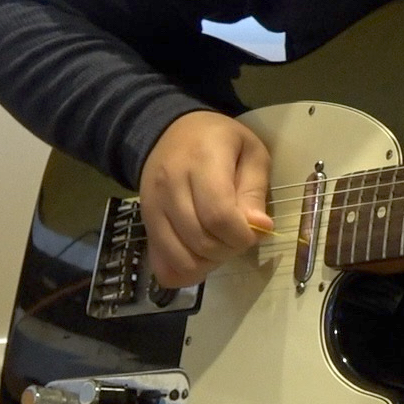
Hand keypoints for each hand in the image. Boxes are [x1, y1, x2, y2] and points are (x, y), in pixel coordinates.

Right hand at [138, 110, 272, 287]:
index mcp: (202, 161)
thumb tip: (260, 228)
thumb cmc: (220, 142)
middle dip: (229, 249)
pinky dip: (185, 271)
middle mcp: (170, 186)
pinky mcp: (144, 224)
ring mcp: (152, 207)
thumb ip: (255, 191)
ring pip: (181, 258)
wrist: (169, 133)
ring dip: (209, 263)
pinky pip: (162, 264)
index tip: (254, 231)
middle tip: (239, 235)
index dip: (242, 235)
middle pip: (201, 241)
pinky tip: (200, 256)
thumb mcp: (251, 153)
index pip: (219, 216)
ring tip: (221, 243)